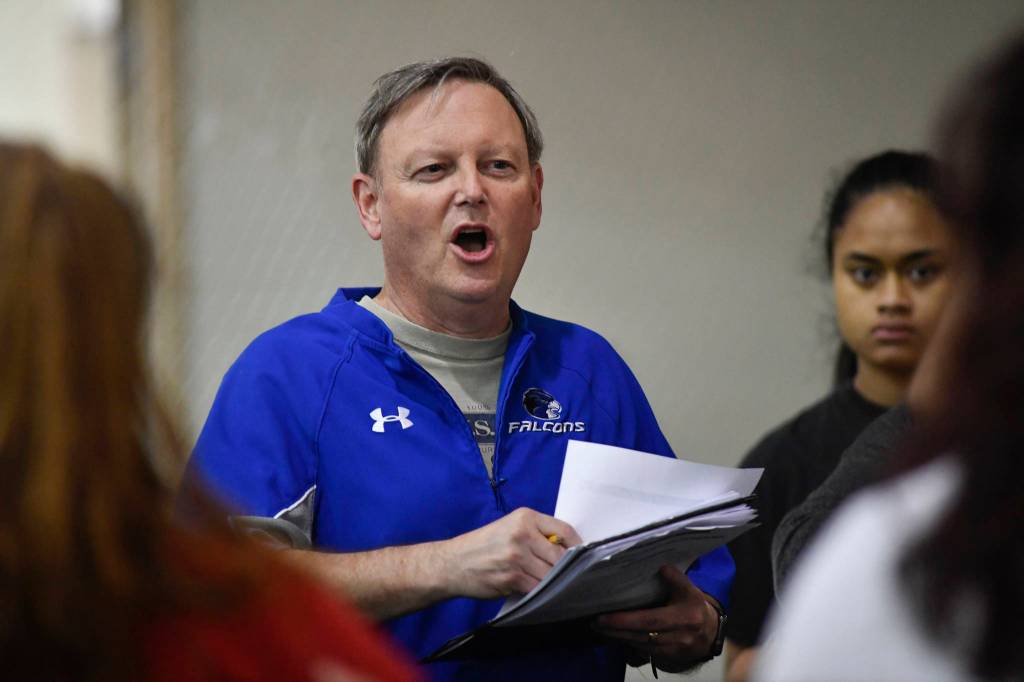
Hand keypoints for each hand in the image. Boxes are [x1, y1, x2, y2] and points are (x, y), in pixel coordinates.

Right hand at [439, 507, 581, 599]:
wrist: (453, 563)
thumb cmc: (483, 546)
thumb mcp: (509, 527)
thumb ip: (536, 534)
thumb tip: (566, 549)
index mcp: (525, 518)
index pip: (564, 530)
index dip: (577, 545)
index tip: (582, 555)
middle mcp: (522, 534)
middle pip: (561, 555)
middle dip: (565, 568)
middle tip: (568, 575)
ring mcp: (517, 557)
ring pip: (551, 574)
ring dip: (554, 583)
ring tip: (551, 584)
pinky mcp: (512, 578)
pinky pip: (538, 588)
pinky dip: (541, 593)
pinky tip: (536, 591)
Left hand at [591, 565, 717, 672]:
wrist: (711, 633)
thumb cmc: (695, 607)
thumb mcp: (690, 589)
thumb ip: (675, 578)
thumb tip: (662, 567)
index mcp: (685, 617)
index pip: (649, 620)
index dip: (625, 620)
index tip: (604, 617)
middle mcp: (679, 636)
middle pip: (640, 635)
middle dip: (615, 631)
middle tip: (595, 623)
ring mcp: (673, 650)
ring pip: (640, 645)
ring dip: (618, 638)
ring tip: (600, 628)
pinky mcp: (668, 657)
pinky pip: (644, 652)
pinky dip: (628, 644)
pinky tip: (615, 636)